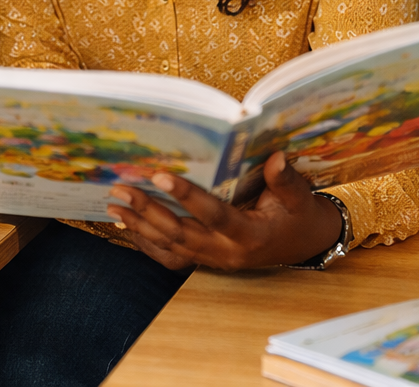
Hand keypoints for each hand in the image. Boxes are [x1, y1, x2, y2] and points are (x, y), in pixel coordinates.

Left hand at [105, 151, 343, 270]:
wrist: (304, 244)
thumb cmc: (300, 216)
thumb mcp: (300, 198)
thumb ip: (285, 181)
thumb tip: (277, 157)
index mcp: (250, 235)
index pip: (213, 215)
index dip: (186, 195)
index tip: (160, 175)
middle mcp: (228, 253)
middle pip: (181, 233)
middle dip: (148, 210)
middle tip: (122, 188)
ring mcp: (215, 260)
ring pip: (171, 246)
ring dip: (140, 226)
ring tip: (114, 204)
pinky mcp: (207, 261)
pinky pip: (171, 257)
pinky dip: (147, 243)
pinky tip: (127, 226)